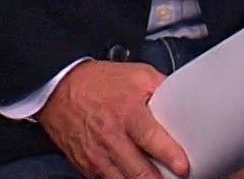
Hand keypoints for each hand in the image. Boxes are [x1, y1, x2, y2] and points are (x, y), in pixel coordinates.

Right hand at [36, 59, 189, 178]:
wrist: (59, 90)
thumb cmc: (98, 82)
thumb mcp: (138, 75)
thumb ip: (163, 89)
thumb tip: (184, 100)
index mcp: (128, 113)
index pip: (152, 140)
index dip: (170, 156)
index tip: (183, 167)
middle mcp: (111, 138)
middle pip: (139, 171)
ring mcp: (97, 156)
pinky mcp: (86, 166)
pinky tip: (133, 177)